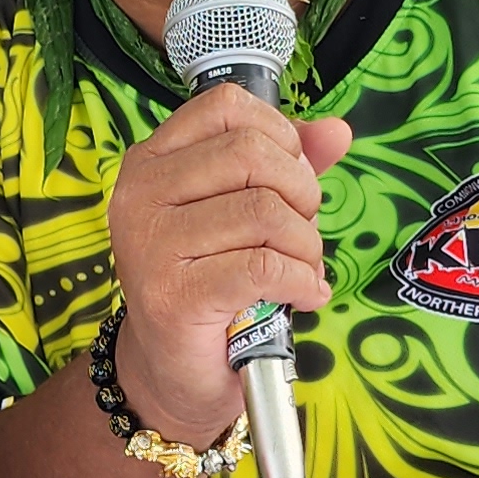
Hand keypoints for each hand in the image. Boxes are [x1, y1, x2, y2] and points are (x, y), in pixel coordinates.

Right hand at [104, 88, 352, 446]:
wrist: (174, 371)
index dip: (280, 134)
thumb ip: (287, 164)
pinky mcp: (173, 295)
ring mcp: (151, 245)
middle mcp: (141, 194)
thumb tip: (337, 130)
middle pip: (252, 153)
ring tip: (303, 270)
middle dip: (300, 192)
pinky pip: (264, 267)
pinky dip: (301, 281)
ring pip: (265, 212)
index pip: (226, 106)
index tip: (290, 178)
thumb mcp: (243, 211)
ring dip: (306, 246)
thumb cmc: (211, 283)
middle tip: (303, 232)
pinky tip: (302, 296)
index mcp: (152, 160)